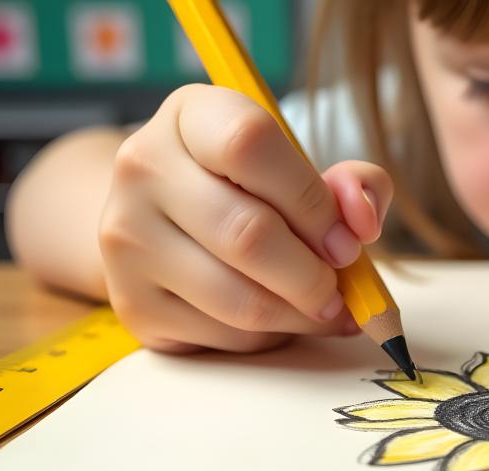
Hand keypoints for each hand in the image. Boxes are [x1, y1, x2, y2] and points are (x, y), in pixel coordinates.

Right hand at [98, 84, 392, 352]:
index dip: (312, 201)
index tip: (347, 240)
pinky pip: (224, 336)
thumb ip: (352, 184)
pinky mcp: (134, 304)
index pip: (250, 144)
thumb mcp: (301, 167)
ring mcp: (128, 240)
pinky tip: (281, 318)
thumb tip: (361, 223)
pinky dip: (270, 337)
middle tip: (340, 287)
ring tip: (323, 307)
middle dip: (314, 275)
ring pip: (240, 299)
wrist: (160, 226)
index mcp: (189, 116)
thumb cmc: (248, 191)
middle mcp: (144, 168)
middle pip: (247, 234)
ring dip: (300, 315)